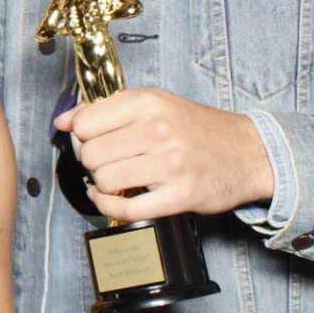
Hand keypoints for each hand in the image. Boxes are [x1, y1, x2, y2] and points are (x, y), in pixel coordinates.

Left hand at [53, 87, 273, 220]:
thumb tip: (63, 121)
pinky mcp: (180, 195)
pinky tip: (112, 199)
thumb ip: (107, 109)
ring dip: (104, 185)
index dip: (82, 136)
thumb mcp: (155, 104)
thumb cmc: (198, 129)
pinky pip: (125, 209)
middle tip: (109, 162)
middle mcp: (158, 130)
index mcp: (148, 103)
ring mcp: (170, 164)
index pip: (85, 123)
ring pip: (105, 180)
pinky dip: (109, 208)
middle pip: (91, 154)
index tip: (93, 140)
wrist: (250, 152)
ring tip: (117, 179)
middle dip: (93, 162)